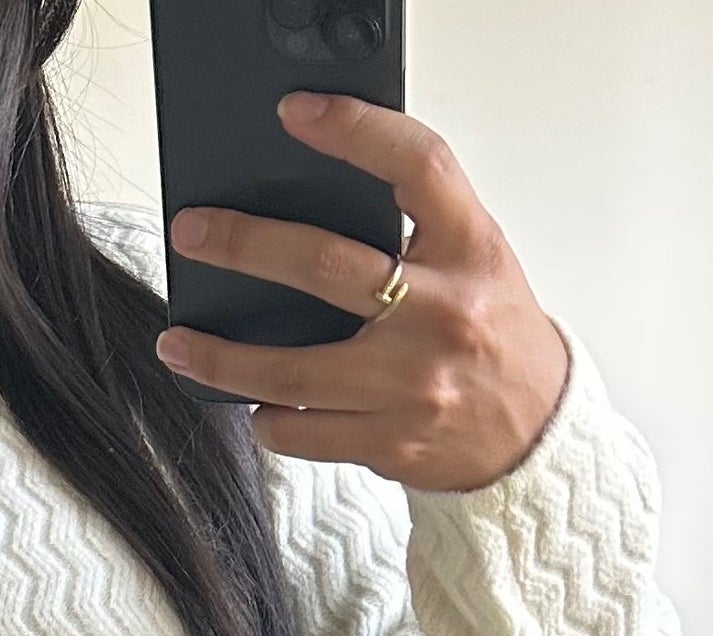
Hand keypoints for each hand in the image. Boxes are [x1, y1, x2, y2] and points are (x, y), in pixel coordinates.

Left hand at [157, 96, 571, 492]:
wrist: (534, 430)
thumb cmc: (491, 331)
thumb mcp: (475, 258)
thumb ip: (414, 226)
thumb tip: (310, 197)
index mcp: (470, 249)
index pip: (417, 166)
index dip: (356, 131)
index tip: (296, 115)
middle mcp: (443, 314)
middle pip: (325, 267)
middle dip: (244, 246)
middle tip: (193, 234)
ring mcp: (412, 386)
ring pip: (292, 371)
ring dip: (222, 359)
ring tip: (178, 344)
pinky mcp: (390, 444)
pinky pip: (303, 431)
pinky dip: (269, 417)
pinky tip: (254, 404)